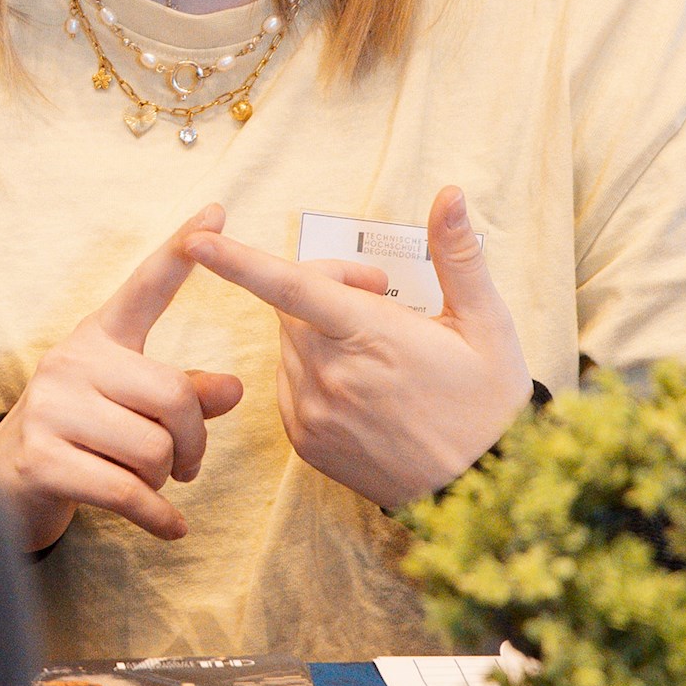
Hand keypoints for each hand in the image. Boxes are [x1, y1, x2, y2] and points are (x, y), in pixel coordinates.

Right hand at [0, 206, 250, 554]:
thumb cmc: (78, 441)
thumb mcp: (128, 410)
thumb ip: (181, 396)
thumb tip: (233, 388)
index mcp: (96, 339)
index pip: (144, 288)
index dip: (180, 250)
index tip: (217, 210)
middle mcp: (70, 361)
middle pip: (171, 396)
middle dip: (193, 443)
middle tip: (187, 467)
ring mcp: (50, 409)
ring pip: (154, 450)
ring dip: (165, 482)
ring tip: (150, 487)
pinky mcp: (42, 459)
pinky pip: (128, 491)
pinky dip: (158, 517)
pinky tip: (169, 528)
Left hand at [184, 188, 531, 511]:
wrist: (484, 491)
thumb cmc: (490, 402)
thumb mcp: (487, 324)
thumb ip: (457, 255)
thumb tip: (450, 194)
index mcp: (370, 335)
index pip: (290, 288)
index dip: (238, 261)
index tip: (195, 239)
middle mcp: (330, 375)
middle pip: (292, 309)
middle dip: (324, 290)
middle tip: (377, 294)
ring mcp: (314, 413)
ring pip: (291, 348)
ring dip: (319, 334)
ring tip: (377, 348)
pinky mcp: (306, 443)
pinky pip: (290, 388)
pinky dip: (314, 375)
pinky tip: (361, 387)